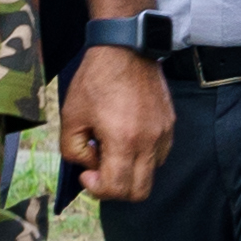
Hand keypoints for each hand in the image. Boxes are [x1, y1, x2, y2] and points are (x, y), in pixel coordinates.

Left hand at [62, 47, 173, 203]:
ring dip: (131, 171)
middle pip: (140, 192)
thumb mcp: (70, 116)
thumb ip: (73, 150)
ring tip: (114, 147)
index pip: (117, 189)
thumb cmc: (95, 80)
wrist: (124, 49)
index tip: (87, 172)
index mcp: (122, 140)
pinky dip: (143, 155)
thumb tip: (89, 164)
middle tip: (100, 169)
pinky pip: (160, 154)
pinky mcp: (169, 124)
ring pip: (151, 174)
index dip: (97, 189)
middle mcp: (148, 141)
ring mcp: (163, 133)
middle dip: (116, 188)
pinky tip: (128, 136)